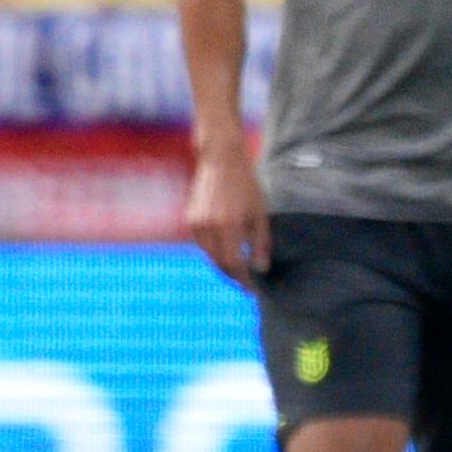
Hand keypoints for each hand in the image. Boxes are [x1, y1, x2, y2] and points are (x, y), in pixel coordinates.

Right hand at [186, 132, 269, 287]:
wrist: (221, 162)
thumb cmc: (246, 186)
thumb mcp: (260, 214)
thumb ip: (260, 242)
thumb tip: (261, 268)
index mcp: (228, 226)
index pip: (234, 264)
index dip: (244, 280)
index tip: (254, 289)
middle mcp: (208, 227)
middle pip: (219, 263)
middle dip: (234, 276)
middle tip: (248, 284)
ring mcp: (196, 223)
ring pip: (210, 255)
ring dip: (224, 266)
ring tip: (240, 271)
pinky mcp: (190, 219)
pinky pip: (203, 244)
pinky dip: (215, 252)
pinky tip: (228, 252)